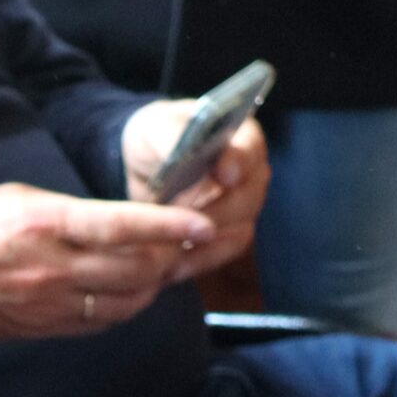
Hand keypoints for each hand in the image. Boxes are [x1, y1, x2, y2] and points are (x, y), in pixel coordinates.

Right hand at [0, 182, 215, 340]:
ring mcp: (48, 304)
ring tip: (165, 268)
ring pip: (126, 302)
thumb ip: (67, 210)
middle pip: (136, 270)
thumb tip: (113, 221)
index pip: (123, 226)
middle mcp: (52, 268)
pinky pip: (100, 322)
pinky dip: (125, 308)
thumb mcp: (14, 198)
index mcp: (45, 224)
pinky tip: (130, 293)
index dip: (170, 226)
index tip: (204, 224)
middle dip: (172, 257)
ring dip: (153, 286)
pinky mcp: (42, 328)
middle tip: (191, 243)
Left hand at [121, 100, 268, 276]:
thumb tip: (190, 152)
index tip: (224, 176)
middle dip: (214, 213)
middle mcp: (251, 173)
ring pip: (239, 230)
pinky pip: (223, 253)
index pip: (248, 151)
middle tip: (181, 225)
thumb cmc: (154, 138)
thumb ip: (172, 137)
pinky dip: (199, 261)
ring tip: (171, 252)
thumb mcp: (153, 129)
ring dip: (205, 244)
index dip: (239, 163)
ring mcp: (244, 207)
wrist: (145, 168)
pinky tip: (172, 267)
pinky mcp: (228, 233)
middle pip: (247, 198)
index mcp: (240, 137)